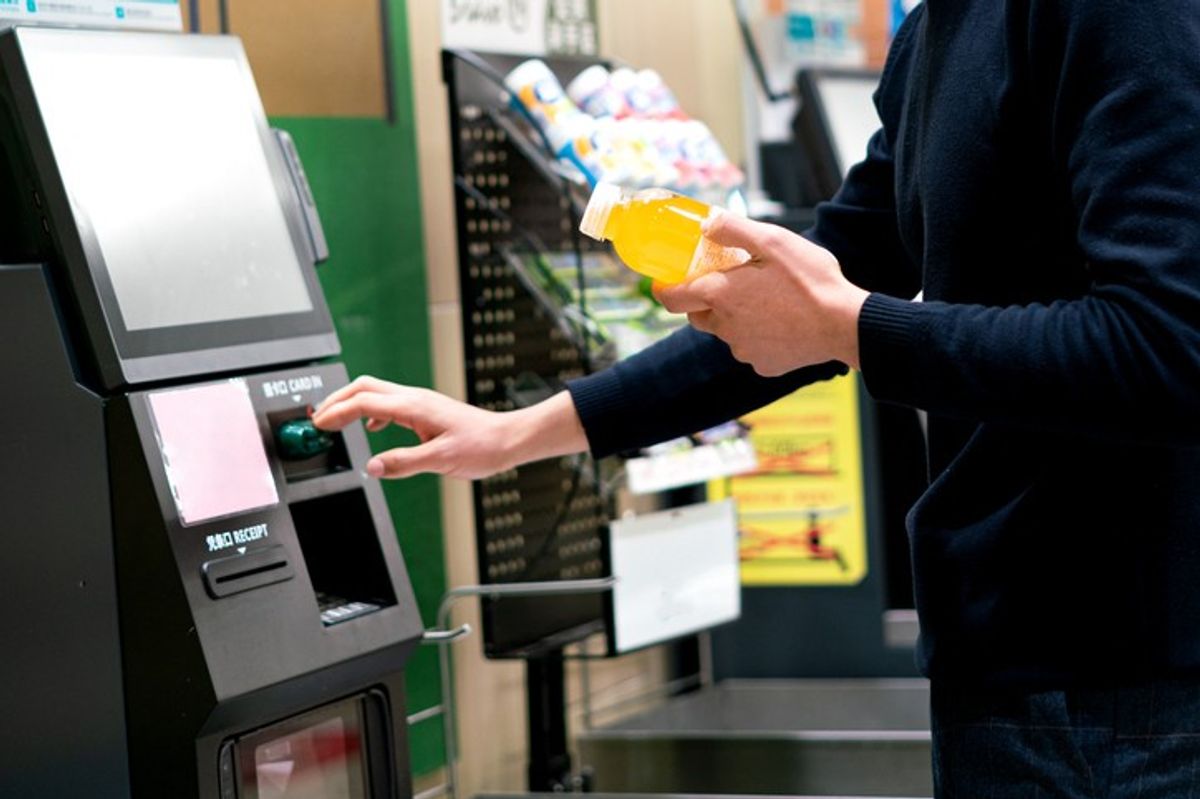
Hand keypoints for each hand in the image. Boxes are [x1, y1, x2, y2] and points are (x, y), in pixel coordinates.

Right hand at [311, 376, 586, 478]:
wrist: (508, 439)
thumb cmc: (482, 447)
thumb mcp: (441, 461)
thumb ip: (404, 463)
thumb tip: (373, 467)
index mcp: (413, 407)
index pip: (363, 401)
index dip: (336, 411)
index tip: (318, 424)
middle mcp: (414, 398)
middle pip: (364, 387)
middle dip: (336, 399)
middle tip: (317, 418)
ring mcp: (419, 402)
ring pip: (375, 392)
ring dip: (351, 403)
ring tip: (334, 420)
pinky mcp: (425, 410)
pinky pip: (390, 402)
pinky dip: (370, 410)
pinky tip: (371, 427)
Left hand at [655, 214, 869, 375]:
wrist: (844, 325)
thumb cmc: (810, 280)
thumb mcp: (773, 241)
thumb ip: (734, 229)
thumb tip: (706, 224)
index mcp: (720, 295)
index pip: (672, 298)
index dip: (665, 289)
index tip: (666, 281)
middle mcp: (725, 327)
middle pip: (699, 315)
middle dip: (707, 300)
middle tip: (732, 283)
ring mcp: (743, 350)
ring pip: (727, 332)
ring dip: (737, 317)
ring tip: (769, 301)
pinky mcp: (763, 365)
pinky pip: (751, 347)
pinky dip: (760, 335)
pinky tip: (784, 322)